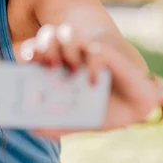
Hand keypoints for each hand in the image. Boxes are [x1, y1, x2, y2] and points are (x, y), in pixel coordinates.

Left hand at [19, 24, 162, 137]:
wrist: (135, 104)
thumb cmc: (100, 108)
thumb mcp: (75, 119)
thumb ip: (56, 124)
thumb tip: (32, 128)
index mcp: (55, 65)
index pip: (34, 49)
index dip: (29, 52)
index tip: (27, 62)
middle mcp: (67, 52)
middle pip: (48, 36)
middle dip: (44, 48)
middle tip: (47, 66)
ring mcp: (86, 49)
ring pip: (67, 33)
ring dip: (65, 49)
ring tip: (70, 70)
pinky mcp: (107, 52)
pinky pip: (95, 49)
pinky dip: (92, 64)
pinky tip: (92, 81)